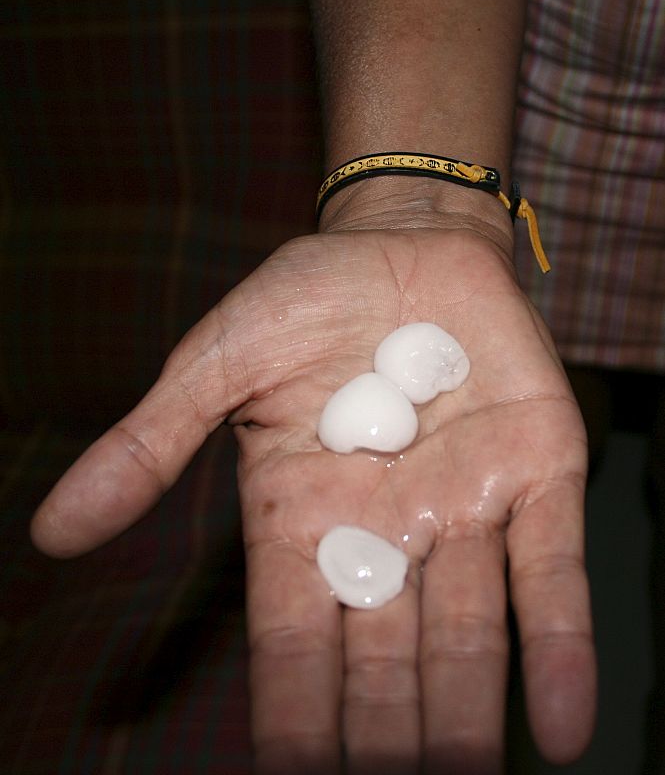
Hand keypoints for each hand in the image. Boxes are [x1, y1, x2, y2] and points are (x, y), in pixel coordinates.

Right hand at [32, 223, 595, 773]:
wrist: (400, 242)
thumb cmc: (303, 302)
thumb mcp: (217, 364)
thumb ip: (150, 446)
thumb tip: (52, 532)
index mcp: (303, 517)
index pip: (293, 641)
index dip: (292, 715)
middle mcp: (387, 531)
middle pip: (386, 660)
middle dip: (387, 738)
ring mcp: (465, 506)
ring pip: (468, 634)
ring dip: (466, 716)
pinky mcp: (534, 472)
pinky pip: (549, 571)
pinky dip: (558, 645)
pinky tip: (560, 726)